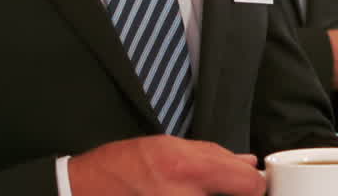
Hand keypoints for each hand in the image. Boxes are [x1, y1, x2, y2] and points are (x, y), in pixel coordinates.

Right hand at [68, 135, 264, 195]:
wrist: (82, 191)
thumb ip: (214, 155)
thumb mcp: (168, 147)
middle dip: (231, 193)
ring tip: (188, 190)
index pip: (251, 186)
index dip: (254, 184)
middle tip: (219, 188)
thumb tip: (248, 163)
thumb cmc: (122, 166)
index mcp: (190, 170)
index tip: (250, 183)